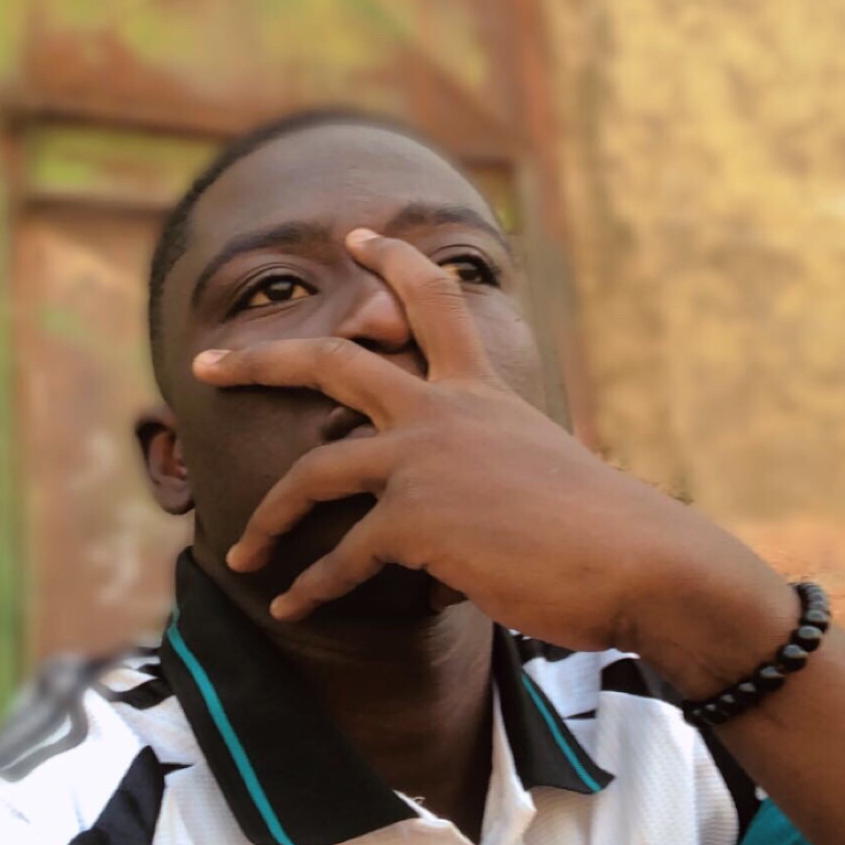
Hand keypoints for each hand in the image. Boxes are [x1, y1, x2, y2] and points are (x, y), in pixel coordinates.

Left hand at [193, 230, 787, 672]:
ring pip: (313, 473)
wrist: (637, 561)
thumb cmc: (604, 532)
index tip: (358, 236)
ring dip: (270, 518)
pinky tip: (294, 607)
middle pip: (332, 364)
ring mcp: (422, 461)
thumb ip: (489, 468)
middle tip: (207, 361)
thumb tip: (457, 510)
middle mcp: (443, 412)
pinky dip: (314, 587)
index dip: (393, 264)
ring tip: (242, 551)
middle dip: (260, 358)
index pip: (433, 303)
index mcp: (480, 392)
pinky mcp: (414, 521)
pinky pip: (343, 557)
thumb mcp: (543, 469)